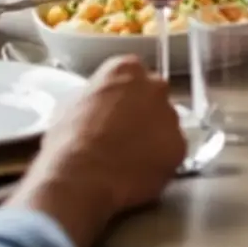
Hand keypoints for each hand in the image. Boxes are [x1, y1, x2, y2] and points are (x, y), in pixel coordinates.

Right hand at [10, 56, 184, 246]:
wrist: (81, 177)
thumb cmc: (68, 141)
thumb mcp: (72, 105)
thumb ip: (96, 97)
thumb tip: (99, 105)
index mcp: (126, 69)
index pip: (132, 75)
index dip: (123, 97)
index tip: (115, 112)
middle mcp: (155, 85)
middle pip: (154, 96)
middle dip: (144, 113)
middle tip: (125, 136)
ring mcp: (170, 115)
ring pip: (165, 125)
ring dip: (154, 138)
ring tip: (131, 160)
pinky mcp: (179, 145)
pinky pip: (173, 152)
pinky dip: (161, 162)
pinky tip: (140, 173)